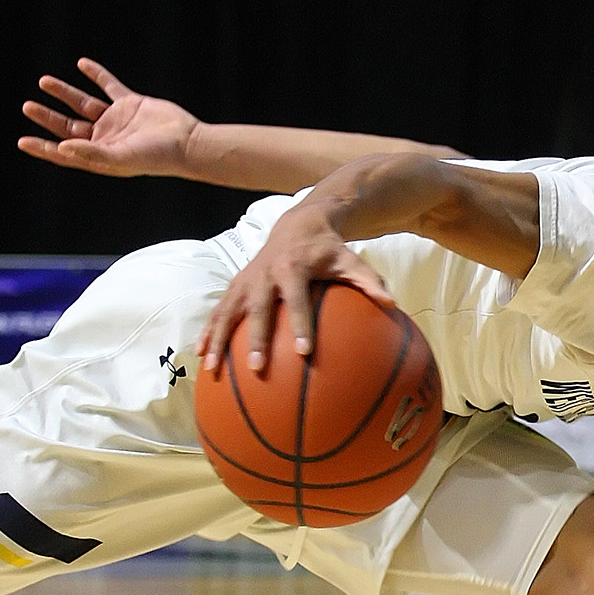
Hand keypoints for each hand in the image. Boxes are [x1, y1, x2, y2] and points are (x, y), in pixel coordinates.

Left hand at [19, 58, 197, 176]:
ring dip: (64, 92)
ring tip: (44, 82)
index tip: (23, 141)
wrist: (188, 142)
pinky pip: (109, 86)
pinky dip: (97, 74)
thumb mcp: (121, 158)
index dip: (43, 148)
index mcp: (99, 155)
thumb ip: (90, 152)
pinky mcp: (131, 104)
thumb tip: (61, 147)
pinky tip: (83, 64)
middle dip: (47, 117)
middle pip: (69, 126)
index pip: (65, 152)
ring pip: (84, 104)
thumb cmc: (157, 157)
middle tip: (28, 106)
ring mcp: (117, 119)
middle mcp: (105, 137)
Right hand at [198, 204, 393, 372]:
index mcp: (294, 268)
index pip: (297, 300)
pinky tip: (200, 356)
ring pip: (228, 312)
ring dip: (218, 340)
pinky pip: (218, 311)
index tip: (304, 352)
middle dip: (256, 339)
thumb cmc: (329, 250)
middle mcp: (265, 274)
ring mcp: (246, 280)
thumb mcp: (350, 260)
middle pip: (258, 310)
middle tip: (257, 368)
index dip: (300, 325)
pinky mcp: (235, 285)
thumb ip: (369, 281)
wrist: (298, 225)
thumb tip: (392, 304)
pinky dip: (208, 332)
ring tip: (213, 369)